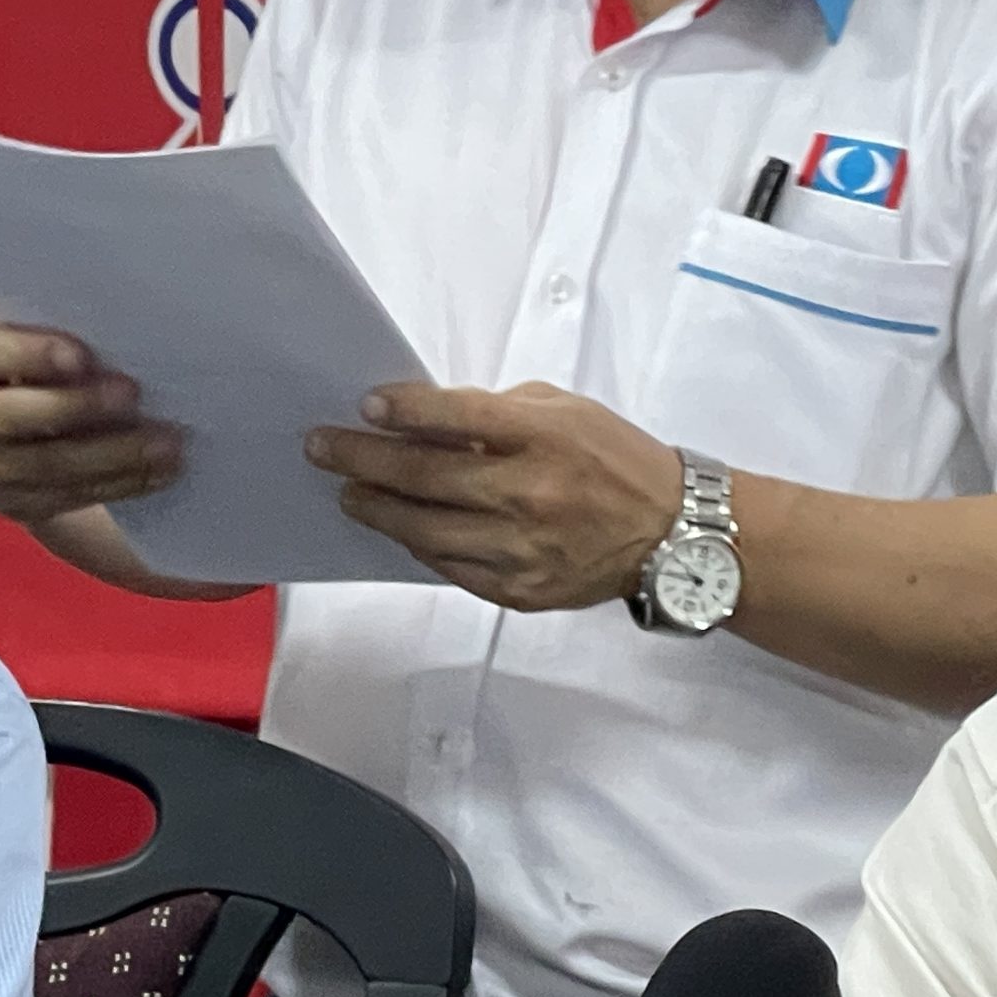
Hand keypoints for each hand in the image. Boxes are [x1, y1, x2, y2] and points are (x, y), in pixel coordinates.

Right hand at [0, 323, 181, 525]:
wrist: (7, 429)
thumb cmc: (31, 369)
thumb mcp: (23, 348)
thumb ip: (44, 347)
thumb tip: (110, 345)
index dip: (27, 356)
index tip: (80, 354)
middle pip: (12, 419)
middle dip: (77, 407)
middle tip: (133, 393)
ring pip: (46, 467)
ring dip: (115, 456)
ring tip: (169, 443)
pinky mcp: (14, 503)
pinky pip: (68, 497)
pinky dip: (120, 484)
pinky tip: (161, 472)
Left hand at [305, 381, 684, 611]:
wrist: (674, 535)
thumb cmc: (618, 462)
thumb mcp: (566, 413)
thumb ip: (497, 414)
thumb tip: (430, 420)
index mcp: (546, 439)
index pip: (456, 419)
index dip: (403, 411)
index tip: (366, 406)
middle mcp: (531, 495)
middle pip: (425, 478)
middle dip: (362, 460)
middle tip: (322, 449)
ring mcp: (524, 549)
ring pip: (426, 531)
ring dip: (378, 511)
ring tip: (353, 496)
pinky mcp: (522, 590)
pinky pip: (452, 569)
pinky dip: (420, 547)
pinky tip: (403, 530)